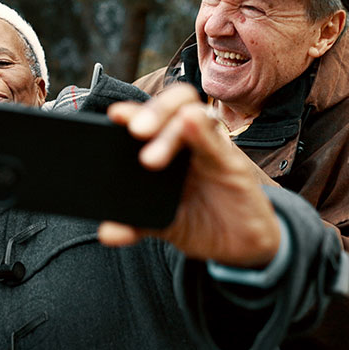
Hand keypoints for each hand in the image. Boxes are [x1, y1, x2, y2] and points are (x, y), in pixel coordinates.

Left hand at [102, 84, 279, 268]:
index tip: (113, 116)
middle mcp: (190, 141)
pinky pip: (218, 142)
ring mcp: (212, 149)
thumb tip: (107, 232)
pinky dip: (203, 131)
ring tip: (150, 157)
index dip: (133, 111)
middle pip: (174, 104)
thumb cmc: (202, 222)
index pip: (151, 117)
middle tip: (135, 131)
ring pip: (193, 115)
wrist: (241, 245)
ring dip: (170, 127)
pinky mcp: (233, 164)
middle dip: (153, 111)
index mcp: (169, 149)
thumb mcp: (165, 225)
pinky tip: (190, 122)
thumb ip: (137, 225)